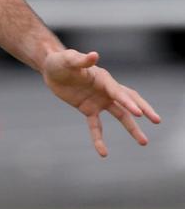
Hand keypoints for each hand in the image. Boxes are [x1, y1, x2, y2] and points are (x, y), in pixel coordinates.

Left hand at [42, 49, 160, 157]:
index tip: (138, 113)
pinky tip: (103, 153)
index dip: (127, 102)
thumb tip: (95, 55)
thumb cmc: (61, 61)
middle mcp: (106, 90)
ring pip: (120, 115)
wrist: (51, 69)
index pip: (118, 92)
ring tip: (144, 142)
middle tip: (157, 120)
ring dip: (131, 128)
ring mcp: (99, 101)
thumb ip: (81, 60)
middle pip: (128, 101)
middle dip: (142, 110)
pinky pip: (96, 127)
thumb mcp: (68, 59)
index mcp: (103, 78)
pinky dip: (99, 139)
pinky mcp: (89, 109)